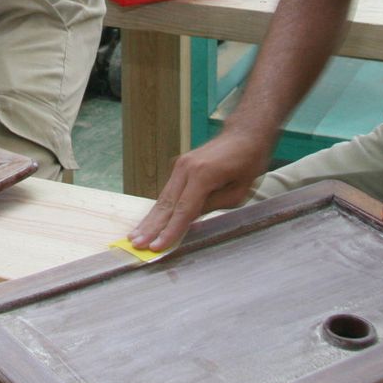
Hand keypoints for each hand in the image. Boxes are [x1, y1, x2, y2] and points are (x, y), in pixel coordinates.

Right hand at [128, 130, 273, 251]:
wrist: (243, 134)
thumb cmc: (247, 163)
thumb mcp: (238, 191)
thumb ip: (212, 205)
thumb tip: (190, 218)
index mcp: (203, 175)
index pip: (183, 210)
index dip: (169, 231)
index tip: (156, 247)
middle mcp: (186, 168)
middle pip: (166, 204)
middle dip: (151, 227)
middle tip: (136, 244)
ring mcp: (180, 165)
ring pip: (163, 198)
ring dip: (149, 219)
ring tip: (135, 236)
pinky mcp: (180, 166)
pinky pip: (168, 191)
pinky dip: (158, 208)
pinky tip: (148, 221)